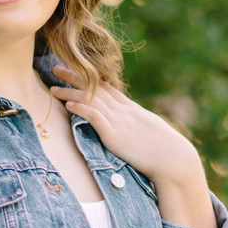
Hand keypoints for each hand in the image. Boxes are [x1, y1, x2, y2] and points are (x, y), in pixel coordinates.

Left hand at [48, 64, 200, 190]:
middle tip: (56, 69)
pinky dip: (82, 109)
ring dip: (71, 93)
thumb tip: (130, 131)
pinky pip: (96, 118)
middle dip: (74, 78)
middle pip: (95, 89)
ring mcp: (119, 122)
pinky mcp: (115, 136)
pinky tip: (69, 106)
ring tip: (53, 88)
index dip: (90, 79)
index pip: (107, 89)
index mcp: (131, 110)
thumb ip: (136, 128)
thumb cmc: (166, 151)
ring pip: (91, 101)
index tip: (76, 71)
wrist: (174, 158)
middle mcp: (123, 112)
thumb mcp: (150, 133)